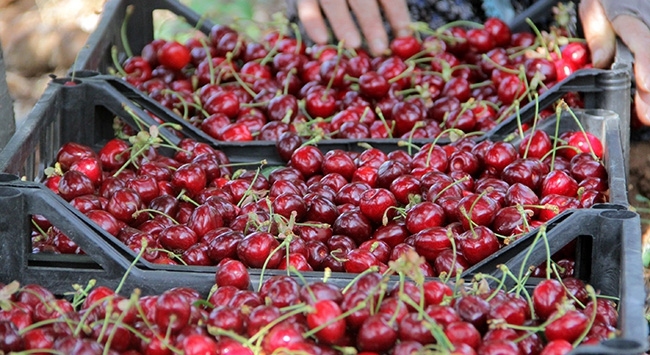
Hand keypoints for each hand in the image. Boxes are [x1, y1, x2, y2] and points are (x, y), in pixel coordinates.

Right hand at [296, 0, 410, 55]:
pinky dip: (312, 22)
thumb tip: (404, 32)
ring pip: (333, 3)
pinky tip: (322, 40)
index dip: (398, 15)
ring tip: (354, 45)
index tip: (404, 38)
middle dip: (372, 24)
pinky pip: (306, 6)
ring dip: (343, 25)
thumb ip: (387, 0)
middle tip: (380, 49)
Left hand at [579, 0, 649, 124]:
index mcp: (632, 17)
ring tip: (647, 115)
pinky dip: (648, 80)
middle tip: (646, 115)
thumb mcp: (593, 8)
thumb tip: (601, 62)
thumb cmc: (606, 0)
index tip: (645, 86)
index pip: (643, 44)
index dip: (646, 66)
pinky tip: (646, 102)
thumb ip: (598, 33)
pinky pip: (649, 57)